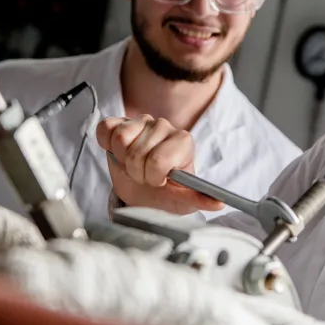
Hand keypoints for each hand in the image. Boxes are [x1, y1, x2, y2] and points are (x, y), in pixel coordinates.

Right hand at [95, 115, 223, 214]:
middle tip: (143, 177)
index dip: (153, 177)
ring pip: (121, 139)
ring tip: (132, 166)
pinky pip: (106, 129)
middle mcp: (164, 126)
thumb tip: (218, 203)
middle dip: (136, 173)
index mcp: (183, 141)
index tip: (158, 182)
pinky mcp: (120, 121)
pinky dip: (107, 145)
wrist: (144, 188)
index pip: (158, 160)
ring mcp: (142, 121)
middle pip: (136, 153)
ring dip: (122, 161)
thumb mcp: (183, 200)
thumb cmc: (165, 192)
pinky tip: (118, 153)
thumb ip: (199, 199)